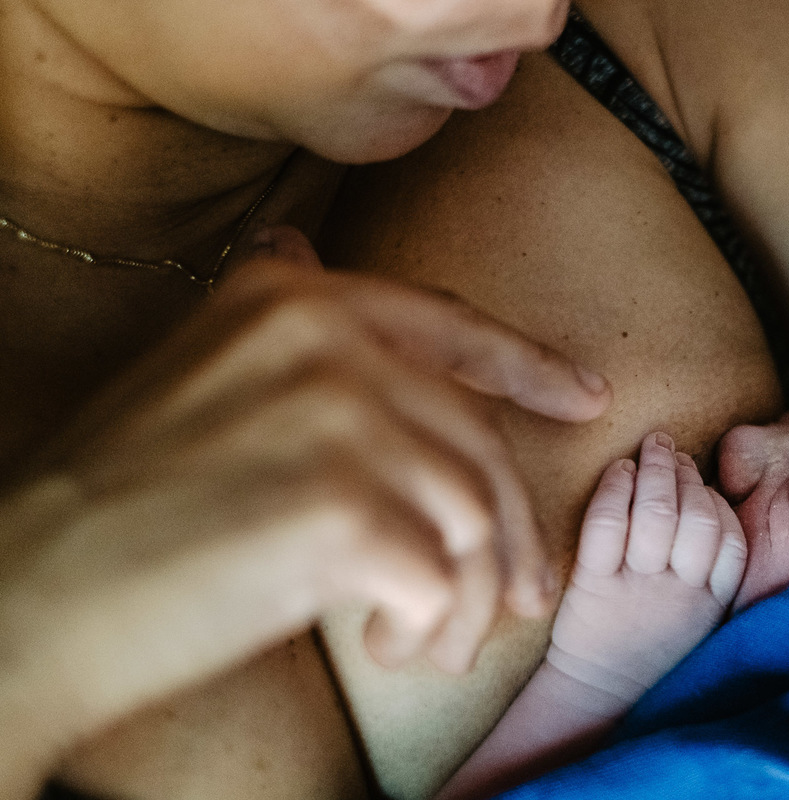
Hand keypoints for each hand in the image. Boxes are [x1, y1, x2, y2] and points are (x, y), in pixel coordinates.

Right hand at [0, 227, 610, 786]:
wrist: (32, 594)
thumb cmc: (116, 499)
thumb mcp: (193, 368)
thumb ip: (273, 322)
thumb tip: (305, 253)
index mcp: (292, 299)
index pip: (450, 327)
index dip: (530, 366)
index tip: (586, 398)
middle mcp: (323, 339)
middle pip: (477, 438)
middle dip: (512, 528)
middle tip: (519, 596)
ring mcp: (337, 420)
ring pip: (476, 513)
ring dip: (469, 592)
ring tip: (425, 636)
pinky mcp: (343, 515)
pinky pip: (447, 578)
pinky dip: (432, 625)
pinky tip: (385, 644)